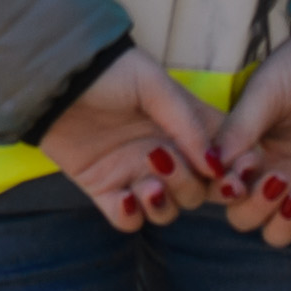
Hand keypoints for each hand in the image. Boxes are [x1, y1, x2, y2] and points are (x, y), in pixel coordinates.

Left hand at [35, 49, 217, 231]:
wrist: (54, 77)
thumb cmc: (108, 71)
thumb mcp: (153, 84)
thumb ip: (186, 122)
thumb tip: (216, 165)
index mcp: (185, 129)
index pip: (224, 160)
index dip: (235, 173)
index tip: (235, 177)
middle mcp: (166, 155)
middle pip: (198, 192)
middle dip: (191, 186)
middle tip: (167, 163)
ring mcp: (135, 174)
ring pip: (167, 210)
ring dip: (163, 204)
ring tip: (148, 185)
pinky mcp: (105, 190)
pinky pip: (127, 219)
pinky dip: (131, 215)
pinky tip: (125, 197)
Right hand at [212, 34, 290, 247]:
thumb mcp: (267, 91)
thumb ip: (241, 127)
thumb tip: (213, 164)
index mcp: (244, 149)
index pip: (220, 186)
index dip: (224, 188)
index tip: (240, 169)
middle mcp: (267, 173)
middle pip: (244, 216)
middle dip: (253, 208)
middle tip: (273, 179)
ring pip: (278, 232)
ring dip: (280, 224)